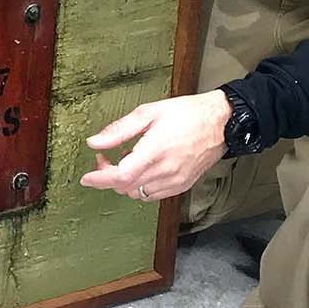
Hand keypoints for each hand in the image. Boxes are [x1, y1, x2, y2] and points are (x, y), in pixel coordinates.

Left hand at [79, 90, 232, 201]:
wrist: (221, 123)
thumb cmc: (187, 113)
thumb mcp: (148, 112)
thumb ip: (119, 130)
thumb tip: (94, 142)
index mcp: (155, 151)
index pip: (120, 176)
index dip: (99, 179)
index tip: (86, 178)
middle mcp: (166, 171)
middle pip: (125, 187)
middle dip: (107, 176)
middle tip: (104, 158)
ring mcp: (175, 181)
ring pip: (138, 193)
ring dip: (124, 182)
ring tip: (124, 160)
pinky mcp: (182, 185)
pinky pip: (153, 195)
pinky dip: (140, 186)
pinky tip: (141, 168)